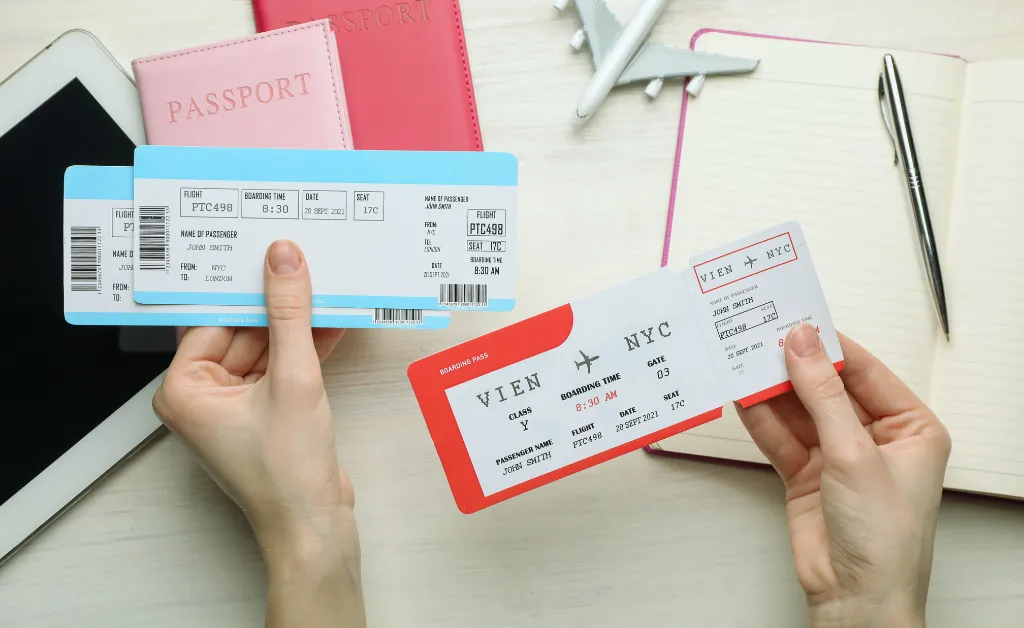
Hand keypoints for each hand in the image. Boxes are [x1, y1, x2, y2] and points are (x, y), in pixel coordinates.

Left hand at [153, 240, 364, 627]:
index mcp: (185, 390)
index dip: (245, 288)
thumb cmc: (285, 473)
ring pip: (267, 348)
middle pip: (242, 332)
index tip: (269, 255)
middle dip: (277, 306)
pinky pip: (282, 368)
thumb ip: (290, 315)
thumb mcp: (293, 378)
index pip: (215, 320)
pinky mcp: (265, 414)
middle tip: (305, 267)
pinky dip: (306, 350)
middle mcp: (203, 397)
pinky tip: (333, 324)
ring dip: (297, 326)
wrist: (314, 524)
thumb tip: (283, 263)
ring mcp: (235, 407)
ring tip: (327, 291)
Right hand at [737, 324, 950, 627]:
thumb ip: (822, 395)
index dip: (828, 347)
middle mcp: (875, 438)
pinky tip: (744, 399)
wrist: (856, 597)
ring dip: (772, 392)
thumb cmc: (885, 539)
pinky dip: (761, 420)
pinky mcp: (807, 473)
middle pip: (827, 388)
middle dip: (794, 368)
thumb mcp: (854, 453)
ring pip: (799, 411)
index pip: (864, 372)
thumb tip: (803, 346)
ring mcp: (838, 456)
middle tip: (761, 340)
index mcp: (911, 427)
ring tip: (745, 364)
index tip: (795, 324)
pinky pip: (781, 436)